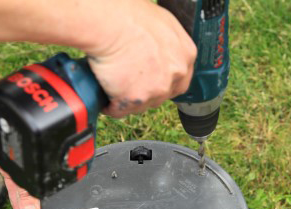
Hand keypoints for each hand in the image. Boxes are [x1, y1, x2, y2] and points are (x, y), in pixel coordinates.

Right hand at [87, 0, 196, 116]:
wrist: (107, 23)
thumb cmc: (128, 15)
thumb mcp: (161, 22)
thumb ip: (169, 43)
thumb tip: (162, 51)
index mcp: (186, 54)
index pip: (180, 78)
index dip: (161, 80)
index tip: (149, 79)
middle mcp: (177, 73)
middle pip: (162, 93)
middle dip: (145, 91)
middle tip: (127, 80)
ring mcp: (158, 88)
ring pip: (143, 104)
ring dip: (128, 98)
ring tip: (112, 84)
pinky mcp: (138, 99)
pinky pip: (121, 110)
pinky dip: (111, 106)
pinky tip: (104, 97)